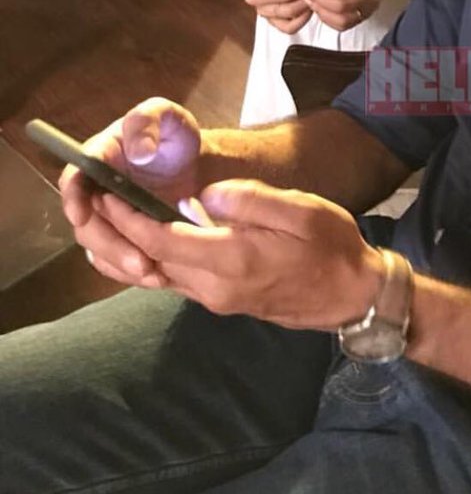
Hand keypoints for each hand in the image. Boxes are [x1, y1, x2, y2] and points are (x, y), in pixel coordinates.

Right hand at [60, 98, 201, 286]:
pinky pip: (115, 262)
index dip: (72, 198)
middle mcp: (95, 191)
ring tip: (155, 275)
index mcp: (99, 157)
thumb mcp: (167, 116)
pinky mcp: (122, 238)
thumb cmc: (176, 138)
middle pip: (87, 225)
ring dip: (123, 264)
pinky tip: (157, 277)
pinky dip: (131, 272)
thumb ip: (148, 120)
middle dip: (110, 245)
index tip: (80, 215)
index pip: (73, 178)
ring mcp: (107, 218)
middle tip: (142, 261)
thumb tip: (138, 151)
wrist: (198, 167)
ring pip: (100, 248)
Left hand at [95, 179, 384, 329]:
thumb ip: (251, 200)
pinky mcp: (223, 301)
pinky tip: (145, 242)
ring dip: (131, 249)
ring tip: (109, 218)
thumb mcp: (301, 211)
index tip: (106, 192)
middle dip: (119, 232)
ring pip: (159, 276)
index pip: (161, 240)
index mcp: (232, 259)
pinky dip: (152, 261)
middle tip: (95, 199)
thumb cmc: (333, 245)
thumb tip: (206, 193)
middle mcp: (215, 286)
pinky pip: (175, 282)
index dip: (128, 218)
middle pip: (151, 261)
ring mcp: (217, 299)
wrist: (354, 294)